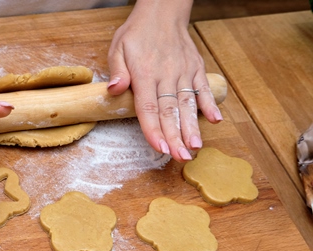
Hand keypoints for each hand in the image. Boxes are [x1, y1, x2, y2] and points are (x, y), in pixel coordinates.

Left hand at [107, 0, 222, 161]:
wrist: (162, 13)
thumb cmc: (137, 34)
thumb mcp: (118, 48)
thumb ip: (117, 71)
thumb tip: (114, 89)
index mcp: (145, 73)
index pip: (149, 107)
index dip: (154, 130)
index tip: (160, 148)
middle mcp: (166, 74)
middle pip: (170, 111)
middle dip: (175, 137)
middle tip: (180, 157)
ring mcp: (183, 72)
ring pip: (188, 104)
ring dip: (192, 127)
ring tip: (195, 147)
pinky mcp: (195, 68)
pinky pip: (203, 89)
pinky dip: (209, 105)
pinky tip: (215, 121)